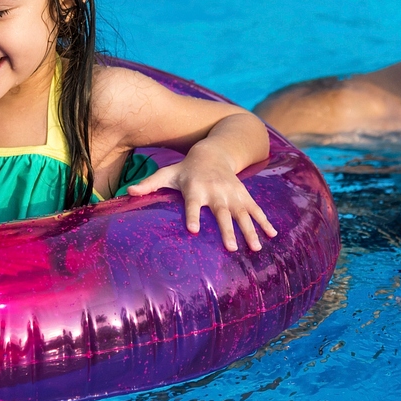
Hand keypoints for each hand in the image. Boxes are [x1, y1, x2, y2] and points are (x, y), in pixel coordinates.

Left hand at [126, 147, 276, 251]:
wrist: (213, 152)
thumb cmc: (186, 169)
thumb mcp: (167, 173)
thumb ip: (148, 184)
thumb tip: (127, 193)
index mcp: (195, 189)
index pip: (192, 204)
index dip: (193, 216)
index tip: (193, 230)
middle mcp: (216, 192)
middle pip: (221, 213)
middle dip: (227, 230)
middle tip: (231, 248)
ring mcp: (233, 194)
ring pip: (243, 214)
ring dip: (250, 231)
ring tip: (256, 248)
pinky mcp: (244, 195)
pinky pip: (256, 210)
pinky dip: (265, 222)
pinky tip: (273, 236)